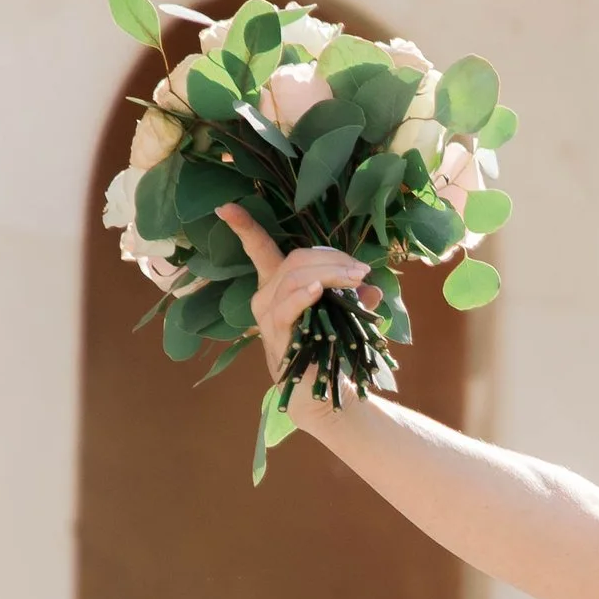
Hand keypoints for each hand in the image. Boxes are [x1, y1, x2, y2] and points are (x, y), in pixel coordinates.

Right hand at [217, 204, 375, 389]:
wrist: (320, 392)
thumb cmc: (327, 348)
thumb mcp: (343, 314)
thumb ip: (353, 296)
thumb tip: (372, 288)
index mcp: (277, 284)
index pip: (258, 249)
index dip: (244, 227)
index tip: (225, 206)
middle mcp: (266, 295)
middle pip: (294, 259)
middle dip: (331, 259)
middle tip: (361, 269)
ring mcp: (267, 314)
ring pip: (294, 278)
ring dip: (329, 274)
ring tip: (356, 278)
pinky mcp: (275, 333)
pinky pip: (287, 307)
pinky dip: (304, 295)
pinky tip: (318, 290)